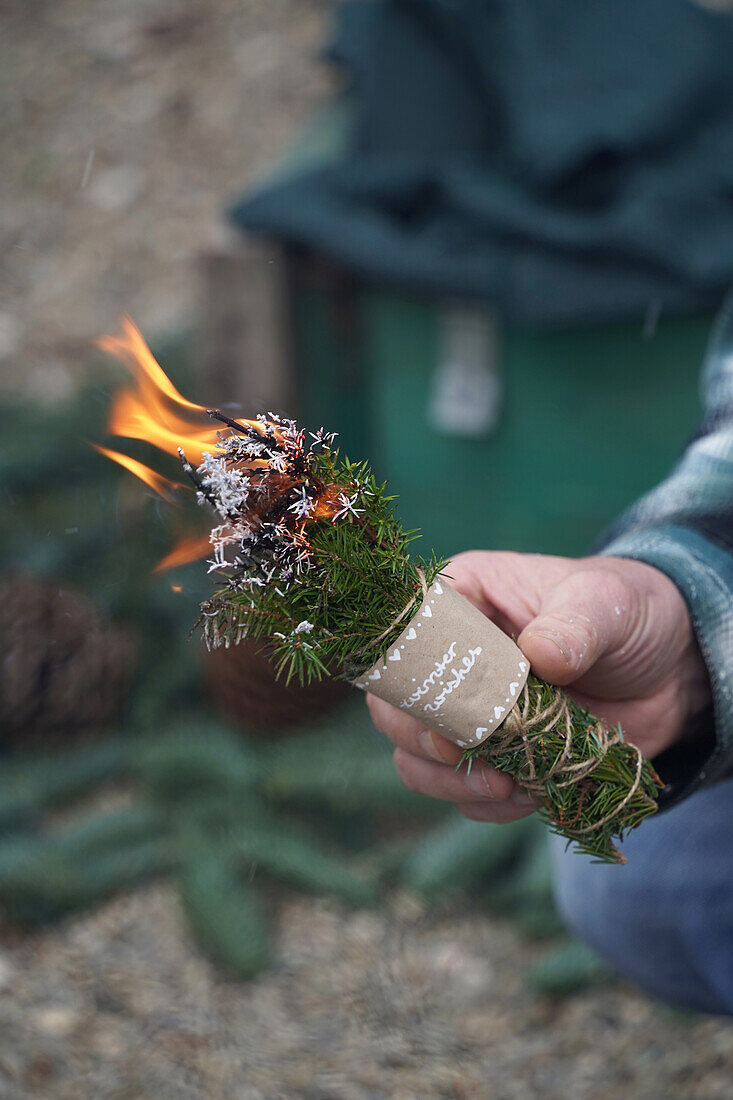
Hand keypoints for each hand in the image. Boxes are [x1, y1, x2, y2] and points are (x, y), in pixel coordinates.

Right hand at [367, 551, 710, 823]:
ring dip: (450, 782)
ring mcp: (469, 714)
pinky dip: (488, 805)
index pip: (403, 634)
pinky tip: (528, 796)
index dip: (403, 674)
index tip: (436, 707)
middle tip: (458, 752)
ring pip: (417, 760)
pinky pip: (466, 794)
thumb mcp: (606, 602)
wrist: (672, 669)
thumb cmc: (628, 611)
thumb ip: (575, 625)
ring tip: (503, 784)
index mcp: (463, 601)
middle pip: (393, 706)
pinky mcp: (495, 758)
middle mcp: (450, 660)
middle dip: (419, 737)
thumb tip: (540, 655)